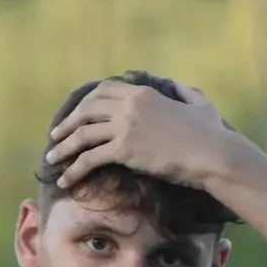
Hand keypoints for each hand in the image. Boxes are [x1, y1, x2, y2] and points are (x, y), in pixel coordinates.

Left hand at [45, 79, 234, 191]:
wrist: (214, 154)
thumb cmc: (211, 133)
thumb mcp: (199, 103)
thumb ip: (183, 91)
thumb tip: (177, 86)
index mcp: (142, 92)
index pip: (101, 91)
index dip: (83, 105)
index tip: (74, 118)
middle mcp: (129, 105)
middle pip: (85, 111)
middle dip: (66, 126)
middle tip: (55, 139)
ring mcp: (125, 125)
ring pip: (82, 135)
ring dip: (63, 148)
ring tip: (52, 161)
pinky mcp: (125, 149)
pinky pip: (89, 158)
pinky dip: (73, 169)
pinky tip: (65, 180)